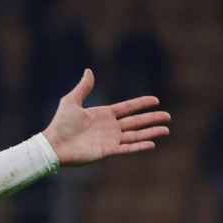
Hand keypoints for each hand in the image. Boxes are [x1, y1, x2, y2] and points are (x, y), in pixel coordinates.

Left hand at [43, 68, 169, 166]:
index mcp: (103, 114)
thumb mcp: (71, 101)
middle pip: (135, 121)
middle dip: (152, 118)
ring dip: (150, 132)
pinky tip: (152, 143)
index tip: (156, 100)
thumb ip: (83, 87)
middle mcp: (109, 127)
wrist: (54, 144)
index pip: (127, 108)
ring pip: (135, 135)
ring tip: (166, 129)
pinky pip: (127, 148)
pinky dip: (139, 146)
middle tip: (168, 116)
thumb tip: (88, 71)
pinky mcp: (107, 151)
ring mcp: (109, 139)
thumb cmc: (60, 124)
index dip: (141, 104)